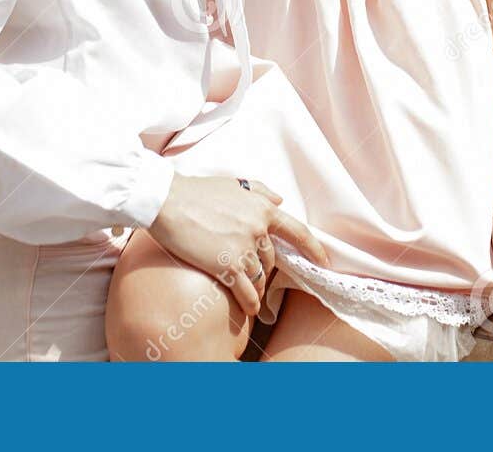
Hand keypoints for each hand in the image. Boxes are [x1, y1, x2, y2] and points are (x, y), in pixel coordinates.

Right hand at [148, 175, 329, 315]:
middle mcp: (258, 229)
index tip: (324, 260)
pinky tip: (249, 309)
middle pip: (271, 258)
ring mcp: (244, 248)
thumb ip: (260, 191)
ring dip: (257, 286)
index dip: (313, 248)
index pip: (297, 231)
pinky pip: (246, 290)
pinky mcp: (227, 266)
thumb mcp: (234, 184)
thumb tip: (280, 200)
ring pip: (260, 276)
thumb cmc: (196, 191)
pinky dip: (250, 302)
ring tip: (250, 293)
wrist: (168, 201)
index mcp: (263, 208)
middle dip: (265, 268)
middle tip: (256, 275)